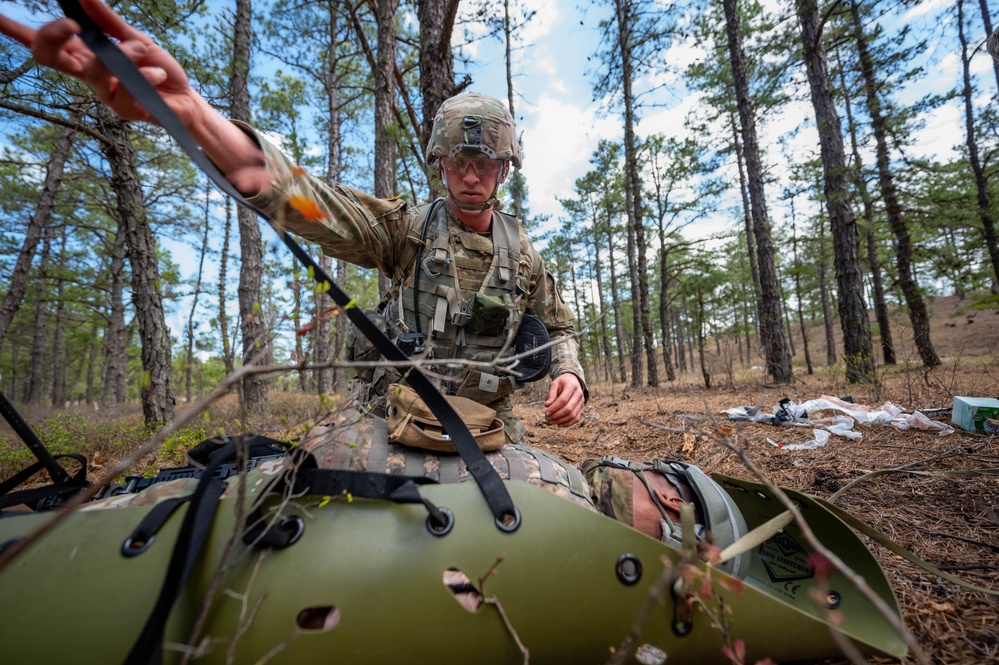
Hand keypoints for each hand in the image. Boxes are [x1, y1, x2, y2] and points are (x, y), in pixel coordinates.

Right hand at [0, 0, 196, 123]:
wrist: (185, 98)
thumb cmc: (157, 69)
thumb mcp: (133, 37)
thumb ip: (106, 19)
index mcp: (83, 55)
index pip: (41, 44)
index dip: (13, 31)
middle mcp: (86, 74)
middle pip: (45, 55)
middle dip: (53, 34)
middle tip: (72, 23)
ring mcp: (103, 94)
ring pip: (92, 70)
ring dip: (123, 53)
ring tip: (144, 52)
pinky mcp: (124, 110)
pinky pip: (124, 89)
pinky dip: (146, 74)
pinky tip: (159, 74)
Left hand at [544, 373, 583, 427]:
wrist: (573, 381)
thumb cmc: (562, 382)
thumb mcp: (554, 384)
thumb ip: (551, 394)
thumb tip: (547, 405)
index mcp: (571, 386)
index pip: (563, 400)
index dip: (554, 408)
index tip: (546, 413)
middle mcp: (579, 394)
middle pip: (569, 409)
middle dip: (557, 416)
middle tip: (547, 418)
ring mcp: (581, 402)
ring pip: (573, 415)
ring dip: (561, 420)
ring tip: (551, 421)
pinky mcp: (581, 408)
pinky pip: (576, 418)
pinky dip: (568, 423)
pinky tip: (559, 424)